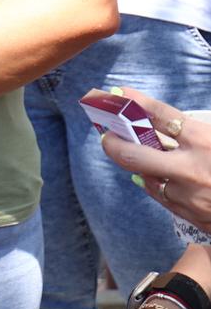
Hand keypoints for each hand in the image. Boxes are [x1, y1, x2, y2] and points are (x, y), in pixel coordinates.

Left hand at [100, 88, 210, 233]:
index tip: (120, 93)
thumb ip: (197, 129)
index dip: (137, 102)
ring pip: (145, 176)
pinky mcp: (191, 215)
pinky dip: (153, 182)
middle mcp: (192, 168)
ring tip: (125, 150)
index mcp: (206, 142)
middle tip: (107, 133)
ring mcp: (189, 195)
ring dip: (135, 163)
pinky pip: (160, 195)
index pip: (161, 116)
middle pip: (135, 153)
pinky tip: (148, 174)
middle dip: (113, 141)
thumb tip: (168, 122)